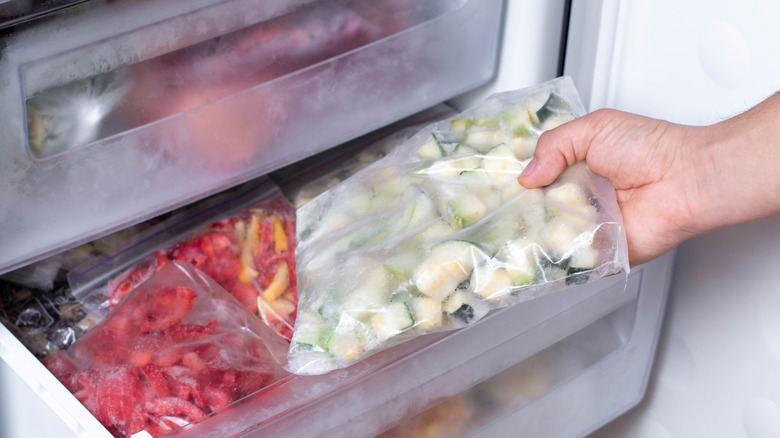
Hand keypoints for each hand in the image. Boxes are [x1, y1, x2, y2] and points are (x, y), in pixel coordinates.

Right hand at [518, 109, 706, 265]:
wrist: (684, 180)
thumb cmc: (650, 148)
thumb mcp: (593, 128)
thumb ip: (553, 145)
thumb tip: (527, 175)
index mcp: (577, 167)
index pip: (536, 178)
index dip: (516, 182)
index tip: (494, 186)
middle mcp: (580, 197)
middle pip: (535, 209)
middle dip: (518, 210)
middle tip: (500, 210)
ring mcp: (588, 225)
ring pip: (548, 235)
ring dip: (534, 232)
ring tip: (519, 227)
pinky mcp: (599, 251)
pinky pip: (570, 257)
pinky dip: (556, 254)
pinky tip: (543, 244)